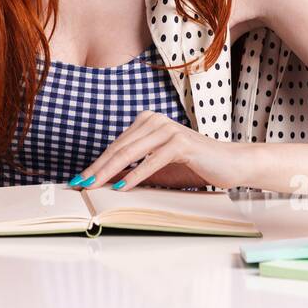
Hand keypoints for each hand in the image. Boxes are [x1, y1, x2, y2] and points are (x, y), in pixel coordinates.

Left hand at [74, 111, 249, 190]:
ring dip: (109, 172)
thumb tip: (105, 183)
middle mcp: (154, 120)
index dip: (96, 164)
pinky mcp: (180, 142)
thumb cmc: (194, 167)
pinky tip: (121, 187)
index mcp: (147, 122)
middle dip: (96, 169)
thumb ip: (134, 171)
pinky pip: (151, 161)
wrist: (230, 164)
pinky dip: (135, 175)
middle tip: (78, 185)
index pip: (115, 146)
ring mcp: (167, 129)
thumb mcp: (158, 170)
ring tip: (92, 186)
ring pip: (130, 153)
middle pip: (118, 149)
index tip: (77, 180)